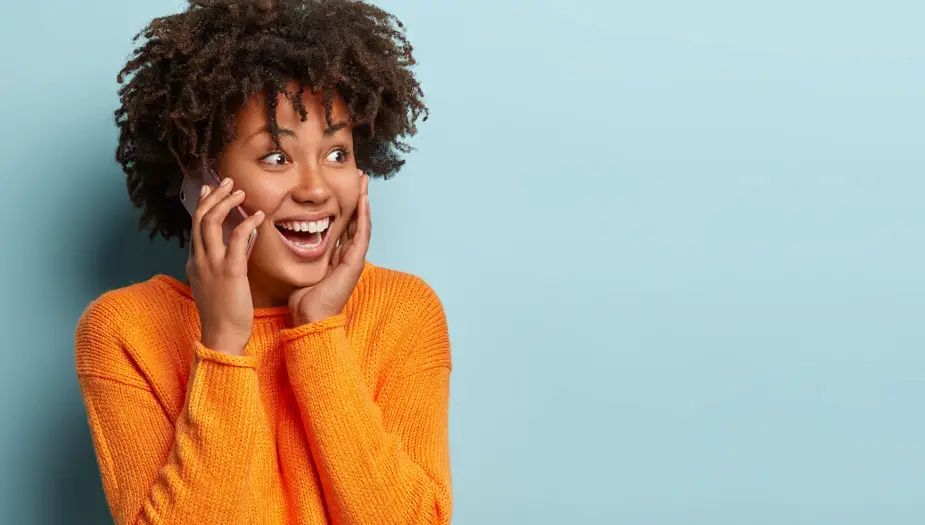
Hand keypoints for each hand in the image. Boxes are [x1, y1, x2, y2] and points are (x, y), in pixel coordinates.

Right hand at [187, 177, 265, 355]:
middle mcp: (199, 260)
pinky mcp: (230, 272)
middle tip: (227, 182)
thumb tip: (229, 253)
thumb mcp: (214, 287)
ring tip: (240, 192)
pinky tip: (258, 216)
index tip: (211, 190)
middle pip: (199, 218)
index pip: (195, 226)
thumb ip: (217, 267)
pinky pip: (236, 239)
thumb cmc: (222, 315)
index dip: (203, 205)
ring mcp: (212, 265)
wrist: (222, 336)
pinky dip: (246, 223)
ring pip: (211, 223)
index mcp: (194, 263)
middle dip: (213, 196)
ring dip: (226, 203)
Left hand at [289, 171, 369, 324]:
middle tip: (360, 177)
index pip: (345, 225)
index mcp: (337, 257)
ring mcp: (354, 259)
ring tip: (364, 182)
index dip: (346, 206)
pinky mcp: (354, 263)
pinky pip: (361, 234)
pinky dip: (363, 216)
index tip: (345, 188)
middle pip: (357, 220)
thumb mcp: (303, 269)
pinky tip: (363, 200)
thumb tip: (290, 238)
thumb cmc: (304, 299)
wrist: (311, 318)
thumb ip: (302, 254)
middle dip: (359, 198)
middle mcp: (349, 256)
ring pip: (362, 223)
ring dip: (364, 201)